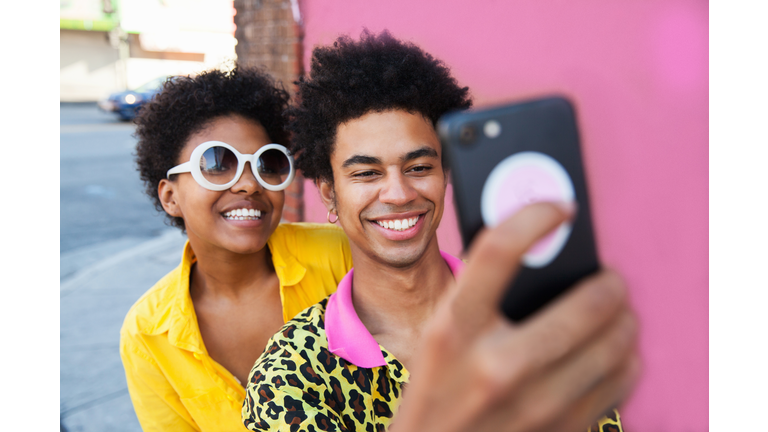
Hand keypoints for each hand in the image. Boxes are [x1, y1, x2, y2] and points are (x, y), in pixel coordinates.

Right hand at [392, 202, 639, 431]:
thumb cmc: (437, 387)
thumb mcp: (440, 334)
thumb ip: (477, 292)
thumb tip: (538, 244)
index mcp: (453, 330)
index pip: (496, 252)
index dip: (534, 217)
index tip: (561, 209)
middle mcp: (494, 367)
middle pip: (585, 305)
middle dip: (609, 284)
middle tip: (609, 279)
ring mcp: (533, 406)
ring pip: (614, 347)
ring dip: (624, 321)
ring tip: (617, 314)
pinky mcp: (561, 431)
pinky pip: (620, 385)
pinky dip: (625, 361)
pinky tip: (613, 354)